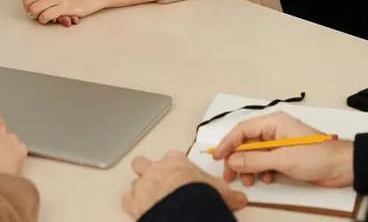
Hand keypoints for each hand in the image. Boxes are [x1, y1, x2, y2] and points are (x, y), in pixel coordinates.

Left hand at [22, 0, 79, 26]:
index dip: (25, 0)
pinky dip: (44, 19)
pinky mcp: (66, 6)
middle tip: (34, 12)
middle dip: (28, 9)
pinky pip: (46, 16)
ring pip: (34, 9)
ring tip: (41, 15)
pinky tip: (49, 18)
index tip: (31, 4)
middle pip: (27, 1)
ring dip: (36, 15)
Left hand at [123, 150, 247, 219]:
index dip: (174, 165)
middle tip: (157, 181)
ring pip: (135, 181)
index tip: (179, 173)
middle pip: (143, 163)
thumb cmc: (199, 196)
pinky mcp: (133, 201)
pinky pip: (127, 200)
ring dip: (140, 189)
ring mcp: (143, 184)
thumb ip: (228, 192)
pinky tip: (139, 209)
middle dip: (147, 170)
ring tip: (149, 198)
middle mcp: (157, 169)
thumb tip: (240, 198)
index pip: (172, 157)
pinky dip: (132, 204)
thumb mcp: (220, 191)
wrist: (184, 210)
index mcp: (176, 162)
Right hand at [214, 112, 353, 187]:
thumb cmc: (318, 155)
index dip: (228, 143)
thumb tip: (234, 160)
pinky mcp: (285, 157)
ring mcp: (279, 145)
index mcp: (274, 123)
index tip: (219, 156)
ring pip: (254, 154)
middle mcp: (274, 131)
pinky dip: (261, 171)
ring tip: (249, 180)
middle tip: (229, 174)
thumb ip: (256, 159)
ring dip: (249, 168)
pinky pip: (265, 162)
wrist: (342, 167)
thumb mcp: (283, 158)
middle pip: (246, 143)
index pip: (243, 130)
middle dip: (237, 159)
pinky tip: (265, 179)